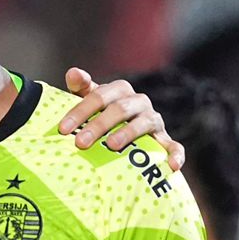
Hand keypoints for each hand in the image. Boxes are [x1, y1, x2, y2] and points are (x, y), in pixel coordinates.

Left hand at [59, 67, 184, 170]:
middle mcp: (139, 101)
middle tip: (80, 143)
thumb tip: (72, 73)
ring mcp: (153, 120)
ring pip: (143, 124)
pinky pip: (174, 146)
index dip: (80, 111)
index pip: (98, 96)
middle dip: (98, 125)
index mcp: (120, 90)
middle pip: (119, 110)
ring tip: (111, 146)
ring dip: (127, 134)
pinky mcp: (165, 139)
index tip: (63, 129)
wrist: (127, 127)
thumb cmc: (103, 113)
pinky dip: (175, 154)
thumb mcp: (91, 99)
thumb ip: (81, 87)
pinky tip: (172, 166)